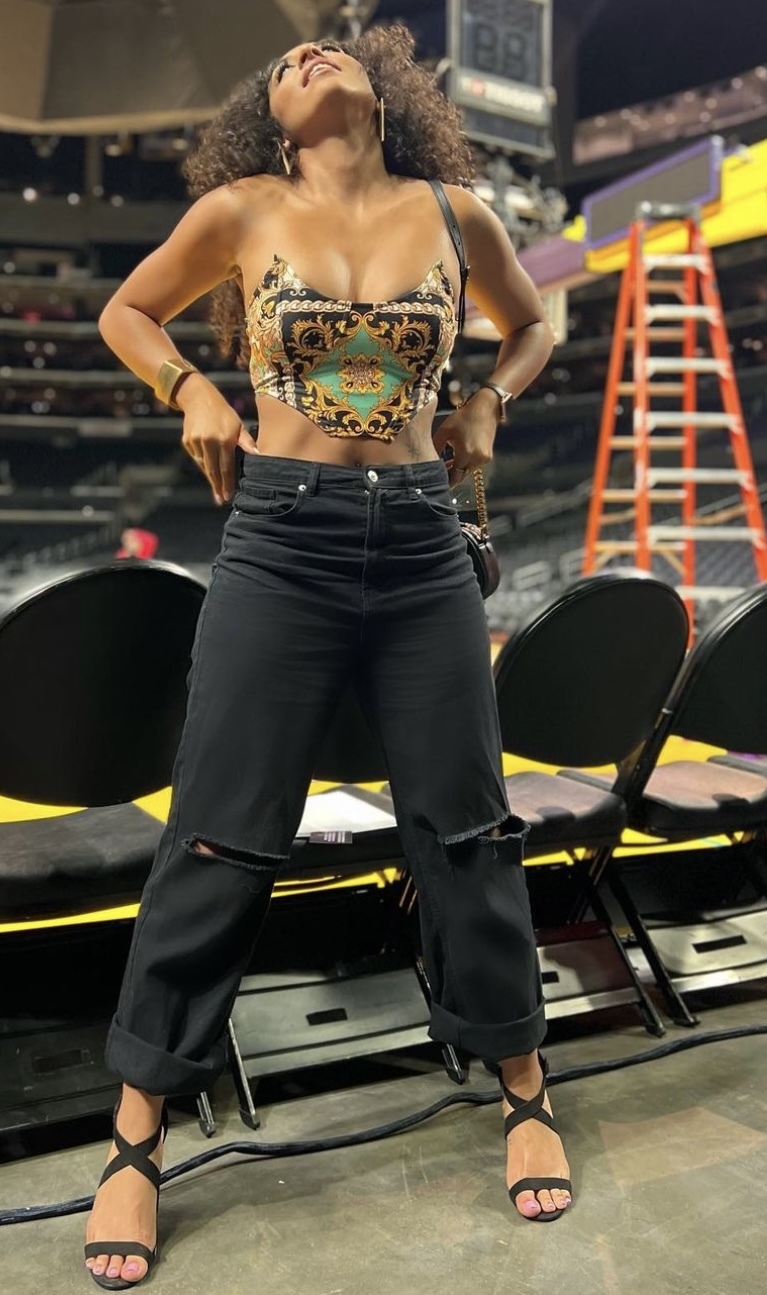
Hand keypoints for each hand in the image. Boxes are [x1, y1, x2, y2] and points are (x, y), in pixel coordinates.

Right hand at [177, 374, 258, 504]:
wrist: (198, 398)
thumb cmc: (223, 413)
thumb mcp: (238, 425)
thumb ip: (247, 442)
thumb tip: (259, 456)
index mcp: (224, 439)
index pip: (226, 467)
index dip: (228, 483)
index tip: (229, 496)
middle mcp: (208, 442)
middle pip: (213, 471)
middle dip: (218, 487)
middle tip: (221, 500)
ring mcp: (196, 442)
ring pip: (204, 466)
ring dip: (211, 478)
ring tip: (217, 490)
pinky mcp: (187, 441)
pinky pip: (197, 457)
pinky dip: (204, 464)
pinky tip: (209, 470)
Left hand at [432, 387, 498, 486]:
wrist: (485, 408)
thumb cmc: (463, 417)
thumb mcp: (444, 431)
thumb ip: (435, 448)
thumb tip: (427, 461)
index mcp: (465, 453)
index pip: (454, 477)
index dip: (445, 481)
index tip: (437, 483)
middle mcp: (477, 459)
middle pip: (461, 477)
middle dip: (451, 477)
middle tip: (440, 476)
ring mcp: (484, 459)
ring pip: (468, 472)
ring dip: (458, 470)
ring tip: (447, 464)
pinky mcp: (488, 456)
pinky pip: (474, 466)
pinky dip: (466, 464)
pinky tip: (458, 457)